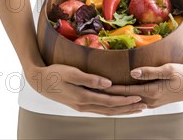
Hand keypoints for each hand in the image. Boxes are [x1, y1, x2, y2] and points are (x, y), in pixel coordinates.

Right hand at [25, 63, 146, 115]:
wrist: (38, 80)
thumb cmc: (55, 73)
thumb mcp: (71, 72)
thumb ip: (89, 79)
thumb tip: (108, 84)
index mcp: (83, 98)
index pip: (109, 101)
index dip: (125, 100)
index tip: (138, 98)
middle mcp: (84, 105)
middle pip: (110, 109)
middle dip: (127, 108)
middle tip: (143, 107)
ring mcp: (81, 106)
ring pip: (105, 111)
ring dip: (121, 110)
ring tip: (135, 109)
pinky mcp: (79, 103)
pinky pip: (99, 109)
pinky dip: (111, 109)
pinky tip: (116, 107)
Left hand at [103, 63, 182, 109]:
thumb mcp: (168, 69)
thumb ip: (149, 71)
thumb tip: (132, 72)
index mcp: (151, 92)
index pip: (125, 91)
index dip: (110, 88)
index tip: (97, 85)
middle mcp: (150, 100)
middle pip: (124, 99)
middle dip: (109, 95)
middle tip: (93, 90)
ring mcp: (152, 102)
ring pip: (129, 102)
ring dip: (116, 99)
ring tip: (102, 95)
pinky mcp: (154, 100)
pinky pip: (135, 102)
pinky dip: (125, 100)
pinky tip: (119, 98)